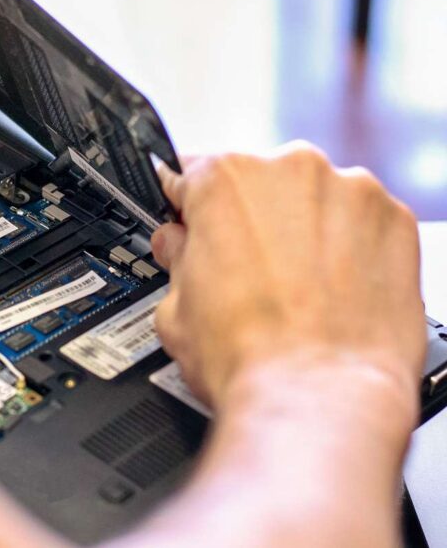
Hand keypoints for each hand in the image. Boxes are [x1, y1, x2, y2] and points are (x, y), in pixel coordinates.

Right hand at [150, 142, 425, 411]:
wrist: (318, 399)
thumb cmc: (249, 358)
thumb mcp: (172, 308)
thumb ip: (176, 258)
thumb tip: (180, 248)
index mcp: (223, 179)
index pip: (189, 172)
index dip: (186, 204)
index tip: (191, 222)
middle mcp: (289, 169)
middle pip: (258, 183)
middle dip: (248, 220)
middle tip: (244, 272)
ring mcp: (350, 192)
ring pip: (314, 200)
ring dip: (302, 231)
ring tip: (295, 288)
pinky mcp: (397, 222)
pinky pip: (362, 223)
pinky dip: (349, 248)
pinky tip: (332, 292)